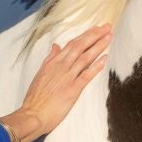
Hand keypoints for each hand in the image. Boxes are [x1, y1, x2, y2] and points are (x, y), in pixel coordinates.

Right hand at [0, 24, 110, 141]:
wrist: (33, 114)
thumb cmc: (35, 97)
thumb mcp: (40, 73)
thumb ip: (50, 59)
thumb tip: (56, 46)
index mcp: (53, 62)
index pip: (72, 44)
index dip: (85, 35)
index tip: (96, 28)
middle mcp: (61, 66)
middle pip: (80, 46)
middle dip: (95, 35)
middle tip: (108, 27)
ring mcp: (68, 77)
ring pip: (85, 57)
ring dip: (98, 46)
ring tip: (109, 37)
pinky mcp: (73, 90)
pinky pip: (87, 75)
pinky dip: (96, 66)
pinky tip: (105, 58)